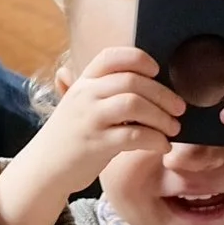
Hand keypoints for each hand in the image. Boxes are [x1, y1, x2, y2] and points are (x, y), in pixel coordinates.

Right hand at [0, 48, 182, 224]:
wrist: (44, 167)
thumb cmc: (71, 135)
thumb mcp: (80, 104)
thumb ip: (105, 90)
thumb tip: (147, 81)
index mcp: (84, 82)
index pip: (112, 57)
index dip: (139, 59)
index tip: (157, 71)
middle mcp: (85, 95)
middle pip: (132, 81)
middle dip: (163, 94)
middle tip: (179, 108)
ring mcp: (90, 119)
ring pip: (135, 104)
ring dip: (162, 116)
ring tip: (173, 128)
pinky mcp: (96, 144)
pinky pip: (134, 135)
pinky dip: (155, 140)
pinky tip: (162, 145)